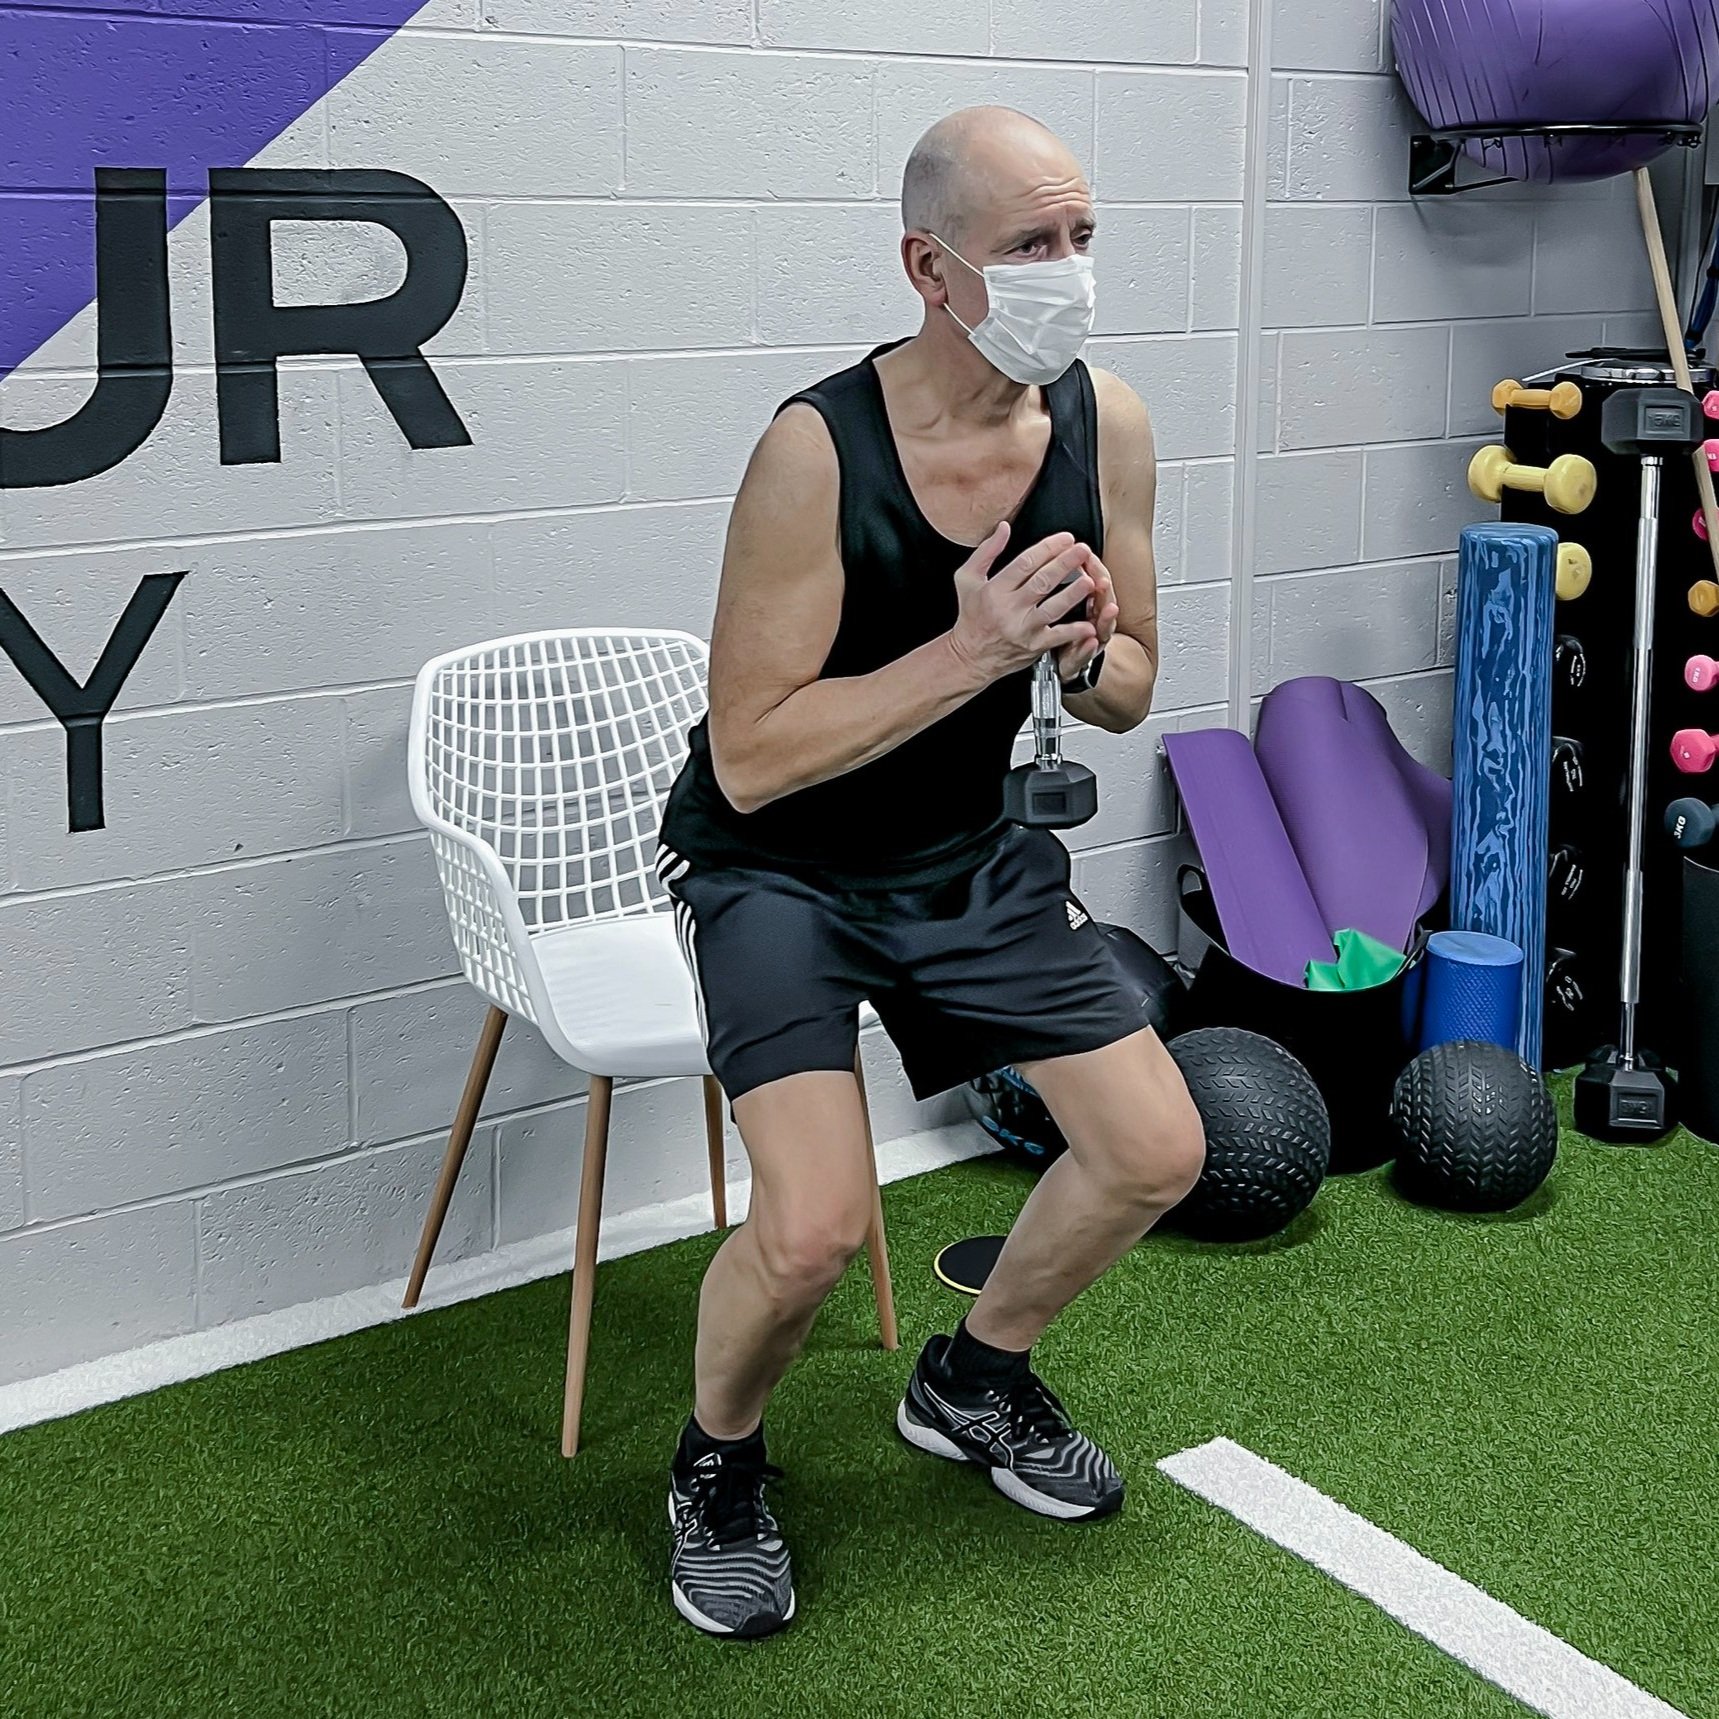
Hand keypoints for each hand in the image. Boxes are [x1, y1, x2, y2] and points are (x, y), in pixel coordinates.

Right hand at [946, 523, 1098, 685]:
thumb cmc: (971, 616)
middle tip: (1082, 550)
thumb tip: (1004, 527)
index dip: (1048, 548)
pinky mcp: (1034, 646)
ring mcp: (1023, 629)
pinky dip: (1075, 631)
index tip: (1065, 538)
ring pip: (1053, 608)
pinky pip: (1057, 637)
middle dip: (1065, 563)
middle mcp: (1009, 609)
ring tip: (1090, 579)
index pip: (1025, 563)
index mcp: (994, 590)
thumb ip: (986, 552)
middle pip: (1042, 582)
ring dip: (1074, 593)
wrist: (970, 657)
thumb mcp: (967, 579)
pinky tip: (1090, 623)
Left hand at [1054, 547, 1118, 684]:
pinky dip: (1088, 647)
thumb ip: (1063, 578)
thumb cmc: (1064, 629)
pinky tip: (1090, 641)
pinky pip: (1086, 654)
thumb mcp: (1062, 600)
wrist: (1060, 662)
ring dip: (1106, 617)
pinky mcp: (1080, 657)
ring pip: (1102, 627)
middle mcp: (1094, 620)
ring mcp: (1091, 639)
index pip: (1096, 580)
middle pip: (1104, 601)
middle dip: (1104, 590)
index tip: (1087, 555)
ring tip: (1110, 609)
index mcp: (1090, 602)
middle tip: (1102, 580)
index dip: (1094, 568)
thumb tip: (1060, 552)